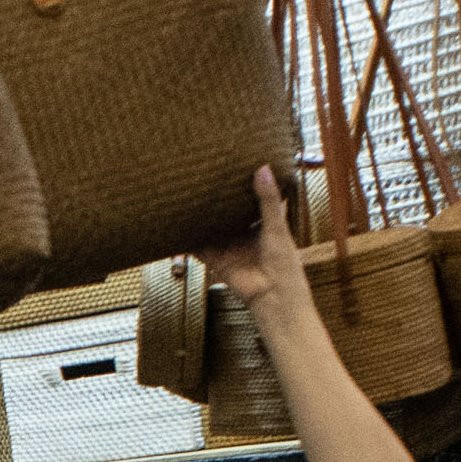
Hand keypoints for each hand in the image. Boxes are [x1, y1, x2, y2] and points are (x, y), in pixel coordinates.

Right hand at [199, 164, 307, 324]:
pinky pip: (199, 246)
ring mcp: (229, 246)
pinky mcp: (216, 259)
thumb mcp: (276, 225)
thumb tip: (262, 168)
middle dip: (218, 199)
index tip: (237, 164)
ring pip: (212, 227)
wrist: (273, 296)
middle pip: (228, 212)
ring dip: (201, 216)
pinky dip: (188, 238)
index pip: (253, 199)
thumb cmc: (284, 263)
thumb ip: (267, 199)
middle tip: (205, 175)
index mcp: (263, 224)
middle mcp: (244, 233)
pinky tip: (176, 224)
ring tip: (186, 194)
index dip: (246, 184)